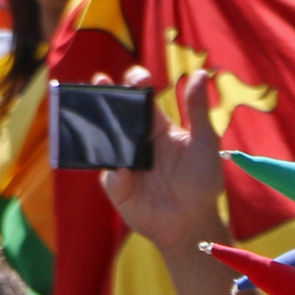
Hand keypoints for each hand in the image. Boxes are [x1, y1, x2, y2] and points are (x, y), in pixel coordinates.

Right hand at [97, 66, 227, 255]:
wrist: (193, 222)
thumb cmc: (202, 181)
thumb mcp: (205, 142)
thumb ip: (198, 109)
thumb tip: (202, 73)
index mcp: (156, 127)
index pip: (141, 99)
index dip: (136, 84)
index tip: (138, 78)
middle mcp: (135, 141)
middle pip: (115, 114)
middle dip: (104, 96)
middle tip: (100, 81)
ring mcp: (123, 162)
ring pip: (103, 140)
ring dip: (95, 127)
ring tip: (89, 112)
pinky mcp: (116, 186)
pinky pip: (110, 176)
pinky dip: (116, 174)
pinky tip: (123, 171)